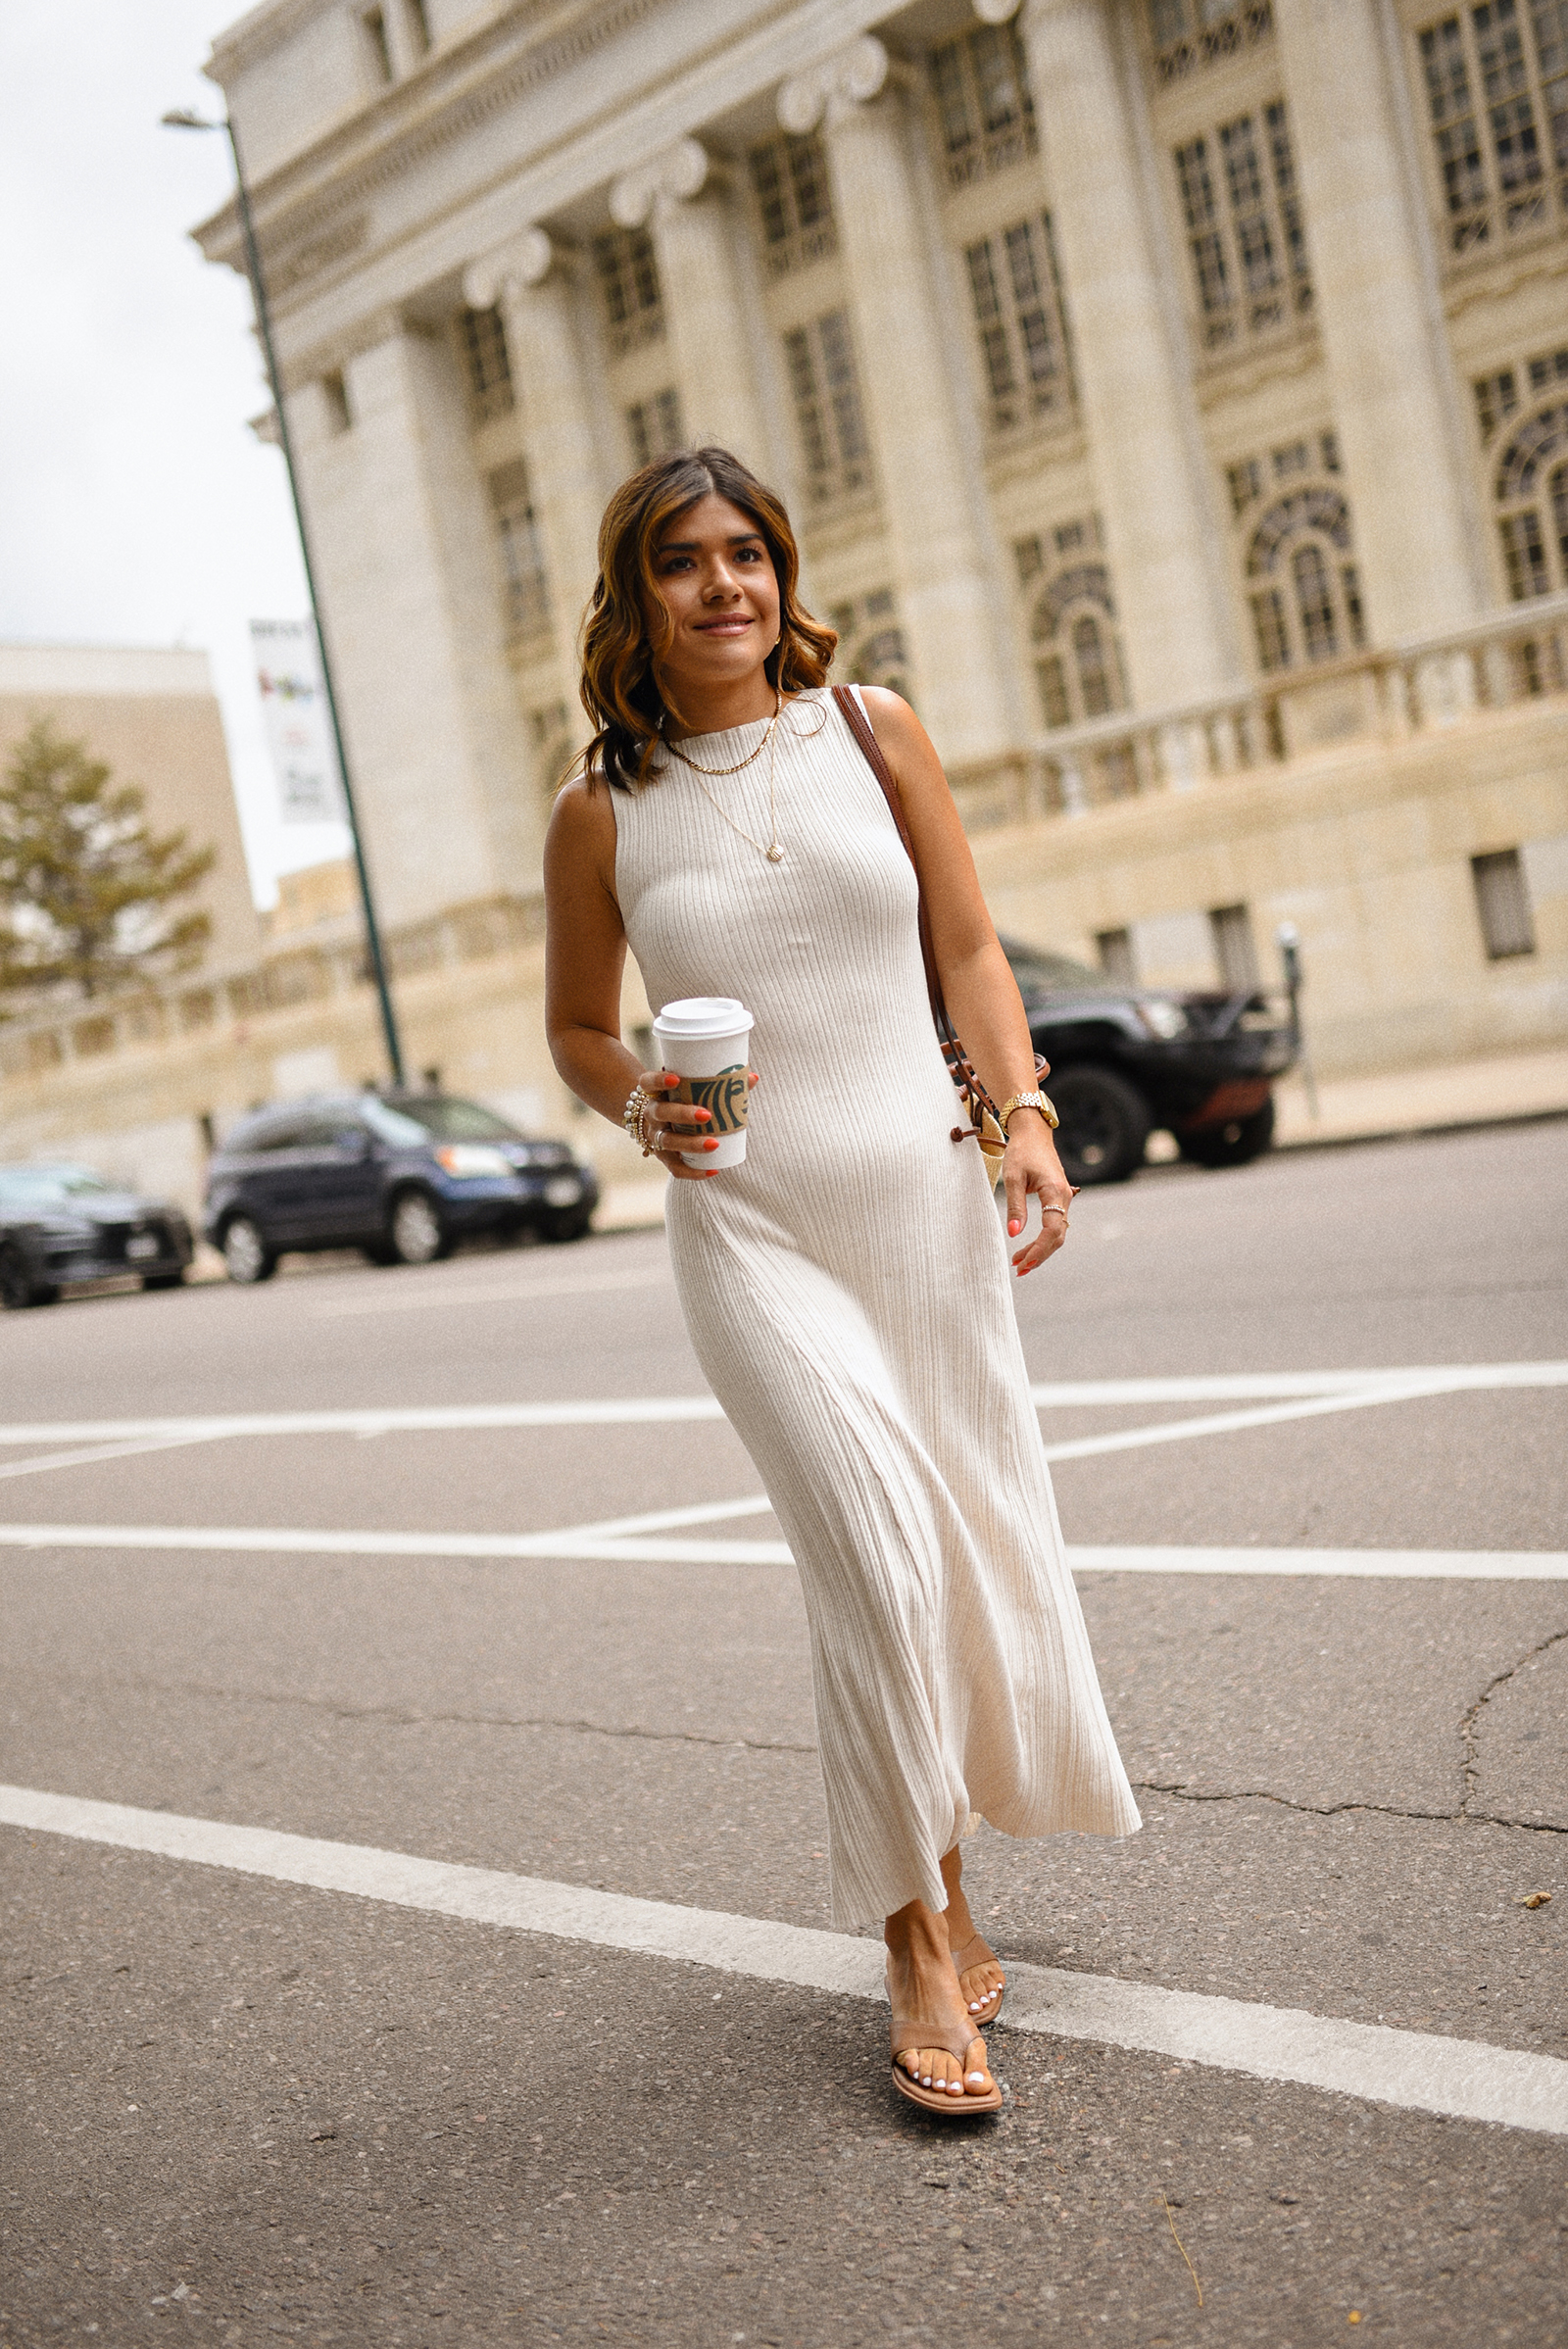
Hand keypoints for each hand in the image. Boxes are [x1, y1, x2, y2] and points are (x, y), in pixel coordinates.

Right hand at [636, 1066, 758, 1179]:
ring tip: (714, 1144)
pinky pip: (675, 1167)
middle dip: (682, 1114)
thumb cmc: (682, 1100)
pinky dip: (693, 1171)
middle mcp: (652, 1113)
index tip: (676, 1079)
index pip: (647, 1082)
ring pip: (667, 1141)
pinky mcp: (662, 1156)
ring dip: (690, 1143)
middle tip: (707, 1115)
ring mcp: (655, 1136)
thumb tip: (753, 1077)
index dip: (658, 1080)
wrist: (658, 1122)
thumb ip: (721, 1082)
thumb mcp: (691, 1089)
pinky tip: (713, 1170)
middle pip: (660, 1112)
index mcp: (656, 1092)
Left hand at [1002, 1109, 1075, 1274]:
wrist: (1033, 1132)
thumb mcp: (1013, 1177)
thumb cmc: (1022, 1151)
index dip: (1039, 1249)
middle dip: (1039, 1255)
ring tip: (1019, 1262)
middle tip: (1018, 1269)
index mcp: (1056, 1191)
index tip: (1023, 1262)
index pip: (1053, 1230)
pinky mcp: (1058, 1198)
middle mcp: (1065, 1197)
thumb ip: (1015, 1206)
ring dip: (1040, 1249)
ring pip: (1057, 1232)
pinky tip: (1028, 1248)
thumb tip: (1014, 1233)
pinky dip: (1043, 1239)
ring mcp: (1064, 1198)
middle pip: (1057, 1236)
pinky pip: (1055, 1224)